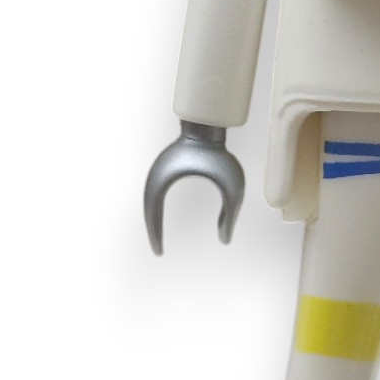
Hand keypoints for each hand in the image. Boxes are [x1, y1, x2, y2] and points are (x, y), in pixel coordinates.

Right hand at [144, 122, 244, 252]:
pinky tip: (164, 222)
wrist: (209, 126)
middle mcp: (157, 176)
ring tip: (159, 243)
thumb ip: (230, 214)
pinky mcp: (166, 170)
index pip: (152, 215)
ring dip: (155, 223)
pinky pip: (159, 196)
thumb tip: (225, 241)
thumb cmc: (221, 155)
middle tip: (158, 253)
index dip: (155, 237)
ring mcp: (160, 172)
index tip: (159, 254)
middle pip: (148, 212)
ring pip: (151, 204)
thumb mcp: (231, 187)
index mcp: (164, 179)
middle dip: (153, 234)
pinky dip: (159, 211)